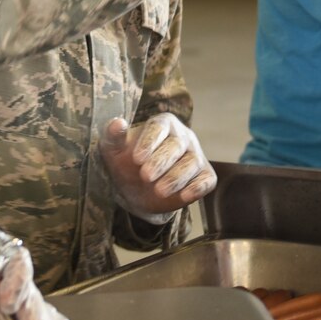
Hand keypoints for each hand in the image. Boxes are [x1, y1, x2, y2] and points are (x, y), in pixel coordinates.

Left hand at [99, 113, 215, 221]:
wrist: (138, 189)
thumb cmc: (127, 163)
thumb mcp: (114, 150)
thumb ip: (113, 135)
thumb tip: (117, 123)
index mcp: (163, 124)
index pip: (159, 127)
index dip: (149, 142)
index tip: (136, 159)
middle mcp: (183, 137)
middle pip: (177, 145)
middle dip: (161, 161)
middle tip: (145, 176)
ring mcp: (196, 156)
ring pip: (193, 162)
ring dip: (176, 177)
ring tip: (159, 191)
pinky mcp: (205, 176)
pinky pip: (207, 180)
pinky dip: (197, 187)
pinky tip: (183, 196)